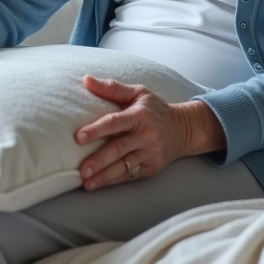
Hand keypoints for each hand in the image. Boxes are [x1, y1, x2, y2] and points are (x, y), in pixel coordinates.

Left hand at [74, 75, 224, 190]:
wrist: (184, 129)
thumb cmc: (154, 109)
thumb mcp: (138, 92)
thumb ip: (111, 88)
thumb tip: (85, 79)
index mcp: (139, 115)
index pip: (115, 123)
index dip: (97, 130)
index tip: (79, 137)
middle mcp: (146, 136)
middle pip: (119, 149)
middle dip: (99, 161)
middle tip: (81, 170)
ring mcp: (150, 153)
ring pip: (124, 167)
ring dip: (104, 176)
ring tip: (86, 183)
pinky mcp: (151, 168)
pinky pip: (130, 175)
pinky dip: (113, 181)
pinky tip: (99, 184)